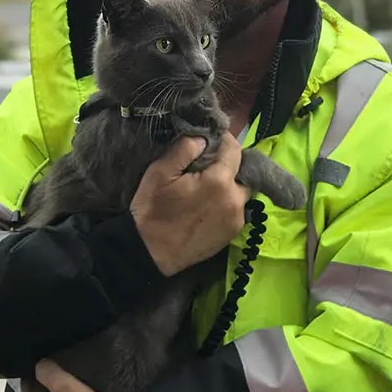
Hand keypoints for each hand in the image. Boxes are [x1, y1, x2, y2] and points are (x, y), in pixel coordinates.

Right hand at [131, 132, 250, 276]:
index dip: (223, 139)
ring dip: (229, 184)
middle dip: (228, 164)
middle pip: (242, 171)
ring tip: (206, 186)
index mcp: (219, 181)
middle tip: (206, 165)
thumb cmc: (152, 211)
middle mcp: (235, 200)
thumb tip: (203, 138)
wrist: (149, 253)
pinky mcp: (232, 233)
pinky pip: (236, 208)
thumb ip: (185, 149)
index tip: (210, 139)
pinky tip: (208, 204)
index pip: (234, 149)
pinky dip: (227, 201)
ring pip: (241, 191)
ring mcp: (236, 219)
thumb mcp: (160, 172)